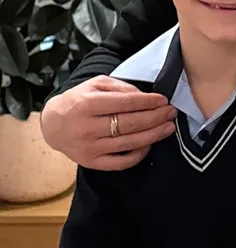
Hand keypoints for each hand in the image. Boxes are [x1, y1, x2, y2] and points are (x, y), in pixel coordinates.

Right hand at [41, 76, 176, 169]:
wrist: (52, 124)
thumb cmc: (78, 101)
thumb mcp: (95, 84)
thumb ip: (119, 87)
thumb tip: (143, 96)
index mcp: (87, 104)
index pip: (125, 103)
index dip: (147, 102)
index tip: (163, 100)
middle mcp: (87, 127)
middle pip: (130, 124)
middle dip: (155, 118)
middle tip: (171, 113)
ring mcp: (90, 147)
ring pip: (129, 142)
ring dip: (153, 135)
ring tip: (168, 127)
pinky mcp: (92, 162)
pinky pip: (121, 162)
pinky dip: (139, 154)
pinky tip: (149, 144)